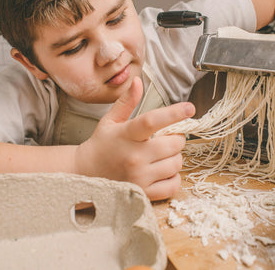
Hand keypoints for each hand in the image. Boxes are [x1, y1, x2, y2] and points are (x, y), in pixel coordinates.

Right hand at [77, 77, 194, 199]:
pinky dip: (173, 177)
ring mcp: (140, 177)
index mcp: (126, 135)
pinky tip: (162, 171)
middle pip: (173, 144)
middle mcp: (134, 156)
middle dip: (176, 138)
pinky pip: (173, 184)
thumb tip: (138, 81)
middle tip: (166, 138)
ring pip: (177, 163)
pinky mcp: (144, 193)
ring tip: (161, 155)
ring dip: (175, 157)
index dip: (173, 113)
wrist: (85, 174)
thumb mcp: (111, 120)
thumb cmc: (102, 145)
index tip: (190, 108)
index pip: (152, 121)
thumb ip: (127, 102)